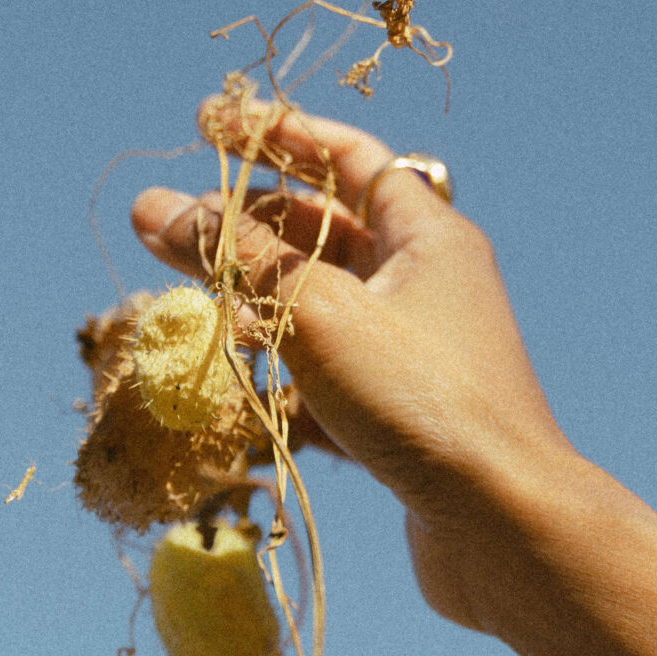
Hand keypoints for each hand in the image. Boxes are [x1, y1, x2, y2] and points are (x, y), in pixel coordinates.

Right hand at [130, 98, 584, 633]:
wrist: (502, 529)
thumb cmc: (421, 401)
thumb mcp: (316, 312)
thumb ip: (235, 257)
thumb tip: (154, 206)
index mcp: (429, 237)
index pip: (349, 157)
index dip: (278, 135)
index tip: (208, 126)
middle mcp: (430, 288)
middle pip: (327, 235)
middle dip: (248, 228)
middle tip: (170, 227)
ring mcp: (417, 359)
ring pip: (322, 313)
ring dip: (257, 309)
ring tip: (188, 308)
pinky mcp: (402, 425)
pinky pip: (329, 386)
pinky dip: (282, 385)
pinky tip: (233, 398)